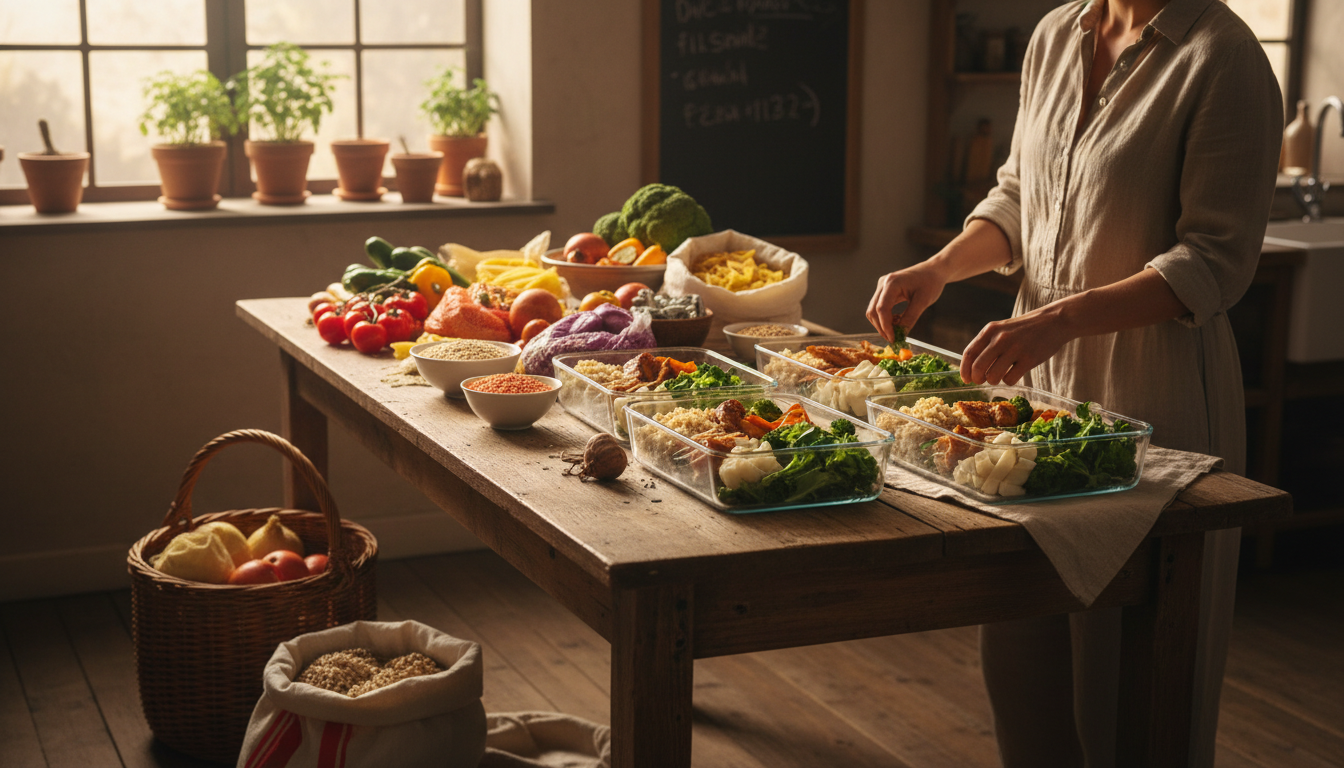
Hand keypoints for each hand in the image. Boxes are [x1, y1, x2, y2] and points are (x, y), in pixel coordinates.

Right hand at [866, 262, 947, 342]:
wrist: (933, 271)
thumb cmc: (931, 282)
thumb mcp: (924, 301)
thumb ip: (911, 317)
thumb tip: (901, 334)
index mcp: (892, 283)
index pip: (881, 308)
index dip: (885, 326)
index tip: (893, 339)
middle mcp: (883, 284)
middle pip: (873, 310)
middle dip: (881, 327)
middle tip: (893, 339)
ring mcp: (882, 287)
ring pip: (873, 310)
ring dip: (882, 323)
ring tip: (897, 330)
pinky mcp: (884, 291)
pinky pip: (879, 307)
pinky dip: (885, 318)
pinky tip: (897, 321)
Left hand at [959, 305, 1073, 384]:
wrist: (1053, 321)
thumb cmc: (1024, 329)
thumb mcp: (1002, 329)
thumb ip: (987, 343)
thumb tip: (972, 367)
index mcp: (990, 330)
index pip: (969, 353)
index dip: (964, 369)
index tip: (966, 378)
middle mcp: (1000, 338)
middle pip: (978, 367)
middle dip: (977, 378)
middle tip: (981, 381)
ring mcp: (1015, 349)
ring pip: (992, 376)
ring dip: (993, 381)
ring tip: (999, 376)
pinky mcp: (1029, 359)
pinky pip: (1010, 379)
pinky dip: (1009, 381)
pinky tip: (1014, 373)